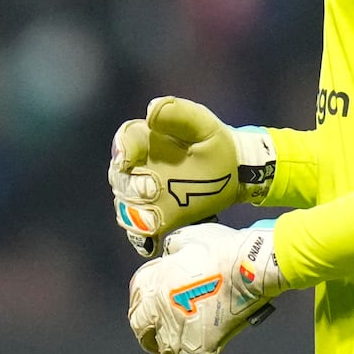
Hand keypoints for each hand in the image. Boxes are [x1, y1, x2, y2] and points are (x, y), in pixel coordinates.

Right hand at [109, 96, 275, 254]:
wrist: (234, 170)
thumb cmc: (214, 141)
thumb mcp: (201, 123)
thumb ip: (178, 113)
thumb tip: (150, 111)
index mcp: (145, 140)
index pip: (123, 142)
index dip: (120, 149)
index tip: (125, 159)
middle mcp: (139, 168)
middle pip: (119, 178)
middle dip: (130, 185)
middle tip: (150, 188)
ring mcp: (146, 197)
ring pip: (126, 207)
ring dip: (136, 213)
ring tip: (154, 217)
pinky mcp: (158, 219)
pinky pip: (140, 233)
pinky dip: (142, 238)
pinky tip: (152, 241)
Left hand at [128, 220, 283, 353]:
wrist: (248, 267)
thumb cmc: (222, 249)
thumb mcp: (187, 239)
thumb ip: (173, 251)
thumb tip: (172, 256)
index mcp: (152, 283)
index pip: (137, 297)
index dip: (145, 300)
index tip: (153, 304)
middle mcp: (158, 311)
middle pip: (141, 329)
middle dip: (148, 331)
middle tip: (160, 331)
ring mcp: (177, 333)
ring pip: (165, 352)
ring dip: (171, 350)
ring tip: (183, 347)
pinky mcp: (200, 349)